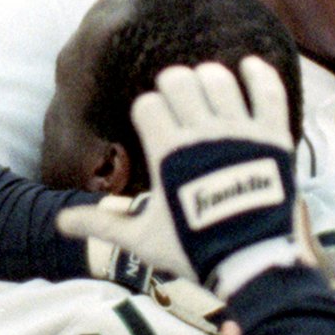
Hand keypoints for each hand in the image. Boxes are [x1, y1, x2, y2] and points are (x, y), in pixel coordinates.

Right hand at [61, 58, 305, 295]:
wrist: (251, 265)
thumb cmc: (194, 251)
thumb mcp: (143, 239)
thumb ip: (103, 223)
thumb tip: (60, 221)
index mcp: (168, 154)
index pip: (149, 104)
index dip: (148, 112)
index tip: (155, 129)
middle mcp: (203, 136)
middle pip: (179, 80)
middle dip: (173, 88)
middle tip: (179, 106)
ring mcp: (240, 134)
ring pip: (218, 79)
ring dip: (208, 80)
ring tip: (207, 94)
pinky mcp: (274, 137)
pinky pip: (268, 91)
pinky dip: (259, 75)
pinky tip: (249, 69)